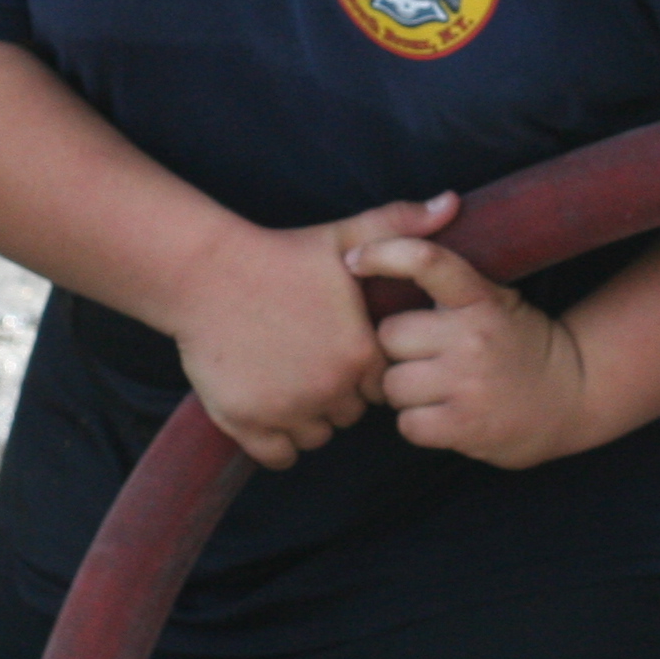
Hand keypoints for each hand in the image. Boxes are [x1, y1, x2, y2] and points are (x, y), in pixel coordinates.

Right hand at [169, 194, 456, 469]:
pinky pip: (278, 456)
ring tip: (288, 381)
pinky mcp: (247, 424)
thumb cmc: (280, 254)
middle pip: (350, 413)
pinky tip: (268, 409)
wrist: (207, 273)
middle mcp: (330, 388)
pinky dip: (275, 442)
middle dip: (337, 395)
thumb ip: (402, 226)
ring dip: (307, 418)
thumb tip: (452, 202)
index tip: (340, 348)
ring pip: (316, 436)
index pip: (382, 385)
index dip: (362, 368)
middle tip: (311, 362)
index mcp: (361, 353)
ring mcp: (287, 410)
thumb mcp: (345, 236)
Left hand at [353, 235, 595, 468]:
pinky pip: (406, 423)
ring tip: (439, 388)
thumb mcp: (496, 299)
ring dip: (406, 390)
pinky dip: (418, 422)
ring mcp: (469, 383)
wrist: (572, 398)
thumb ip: (452, 280)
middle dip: (400, 349)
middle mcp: (473, 337)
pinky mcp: (464, 426)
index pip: (427, 261)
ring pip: (392, 384)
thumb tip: (389, 243)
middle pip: (390, 334)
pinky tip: (444, 414)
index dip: (384, 253)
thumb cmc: (519, 344)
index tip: (356, 258)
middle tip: (428, 356)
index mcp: (481, 299)